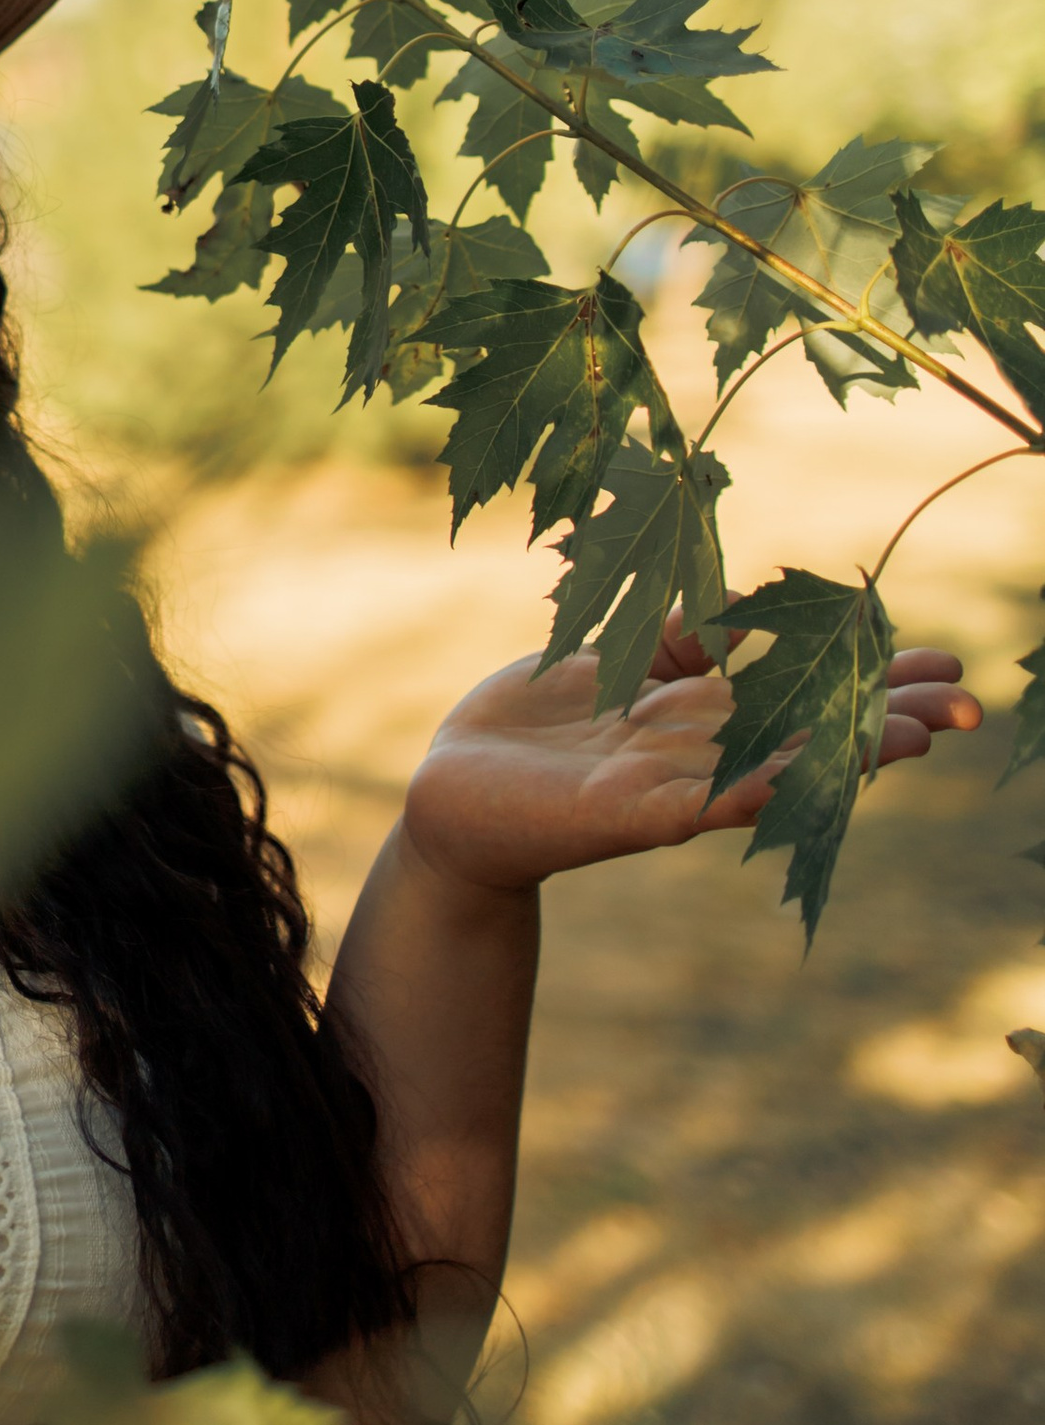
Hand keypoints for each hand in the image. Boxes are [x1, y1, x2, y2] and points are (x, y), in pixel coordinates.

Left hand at [399, 616, 981, 898]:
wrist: (455, 793)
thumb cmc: (537, 727)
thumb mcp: (615, 662)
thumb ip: (681, 639)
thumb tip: (752, 608)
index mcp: (700, 716)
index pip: (804, 691)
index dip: (872, 680)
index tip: (947, 664)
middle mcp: (699, 756)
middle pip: (807, 733)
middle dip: (884, 719)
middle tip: (969, 706)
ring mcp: (664, 788)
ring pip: (768, 769)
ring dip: (839, 754)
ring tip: (913, 738)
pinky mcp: (617, 816)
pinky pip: (687, 804)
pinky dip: (737, 791)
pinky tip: (787, 776)